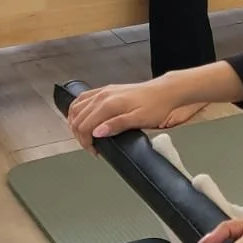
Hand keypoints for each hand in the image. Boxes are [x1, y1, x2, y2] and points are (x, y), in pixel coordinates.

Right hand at [67, 77, 196, 148]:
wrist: (167, 91)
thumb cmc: (157, 106)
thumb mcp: (139, 119)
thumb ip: (117, 125)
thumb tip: (97, 133)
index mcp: (109, 104)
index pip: (84, 125)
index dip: (86, 142)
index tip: (95, 152)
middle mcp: (103, 95)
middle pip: (77, 118)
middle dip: (80, 136)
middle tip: (91, 148)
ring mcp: (104, 91)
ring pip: (76, 107)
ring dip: (75, 123)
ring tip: (85, 137)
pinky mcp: (107, 90)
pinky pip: (83, 99)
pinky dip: (78, 110)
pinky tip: (82, 119)